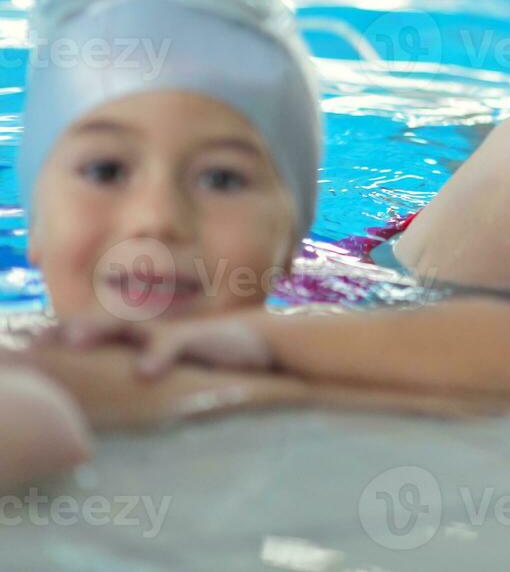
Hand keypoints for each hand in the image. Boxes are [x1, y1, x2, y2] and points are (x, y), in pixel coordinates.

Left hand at [39, 313, 274, 378]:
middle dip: (68, 330)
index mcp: (140, 338)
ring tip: (73, 340)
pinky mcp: (197, 338)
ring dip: (99, 330)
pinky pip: (174, 345)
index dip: (61, 336)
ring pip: (129, 327)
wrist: (262, 340)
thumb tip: (120, 400)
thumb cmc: (211, 357)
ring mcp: (171, 332)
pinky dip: (158, 356)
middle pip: (100, 325)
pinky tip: (145, 372)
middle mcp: (149, 330)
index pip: (95, 332)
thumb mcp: (174, 366)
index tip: (30, 344)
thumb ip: (146, 373)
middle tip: (37, 340)